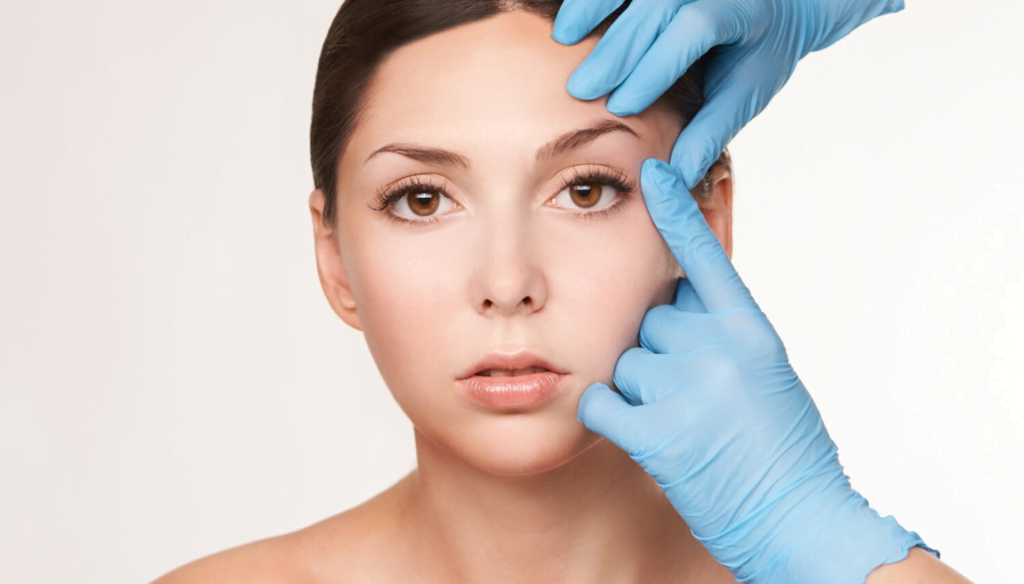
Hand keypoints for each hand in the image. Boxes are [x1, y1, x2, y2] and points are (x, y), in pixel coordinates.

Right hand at [552, 0, 903, 188]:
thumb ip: (711, 132)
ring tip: (564, 40)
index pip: (696, 27)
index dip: (657, 65)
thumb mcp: (745, 95)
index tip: (623, 105)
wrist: (782, 6)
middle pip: (658, 4)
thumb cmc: (760, 53)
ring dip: (594, 6)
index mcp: (745, 11)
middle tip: (582, 89)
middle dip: (616, 48)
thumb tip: (673, 177)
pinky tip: (569, 22)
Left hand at [577, 159, 932, 582]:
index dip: (676, 212)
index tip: (655, 171)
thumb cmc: (785, 449)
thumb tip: (681, 292)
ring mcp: (685, 389)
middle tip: (692, 395)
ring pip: (624, 361)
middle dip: (658, 351)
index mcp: (749, 329)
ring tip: (683, 424)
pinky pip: (600, 400)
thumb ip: (724, 328)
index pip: (705, 254)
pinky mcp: (655, 433)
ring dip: (640, 391)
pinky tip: (642, 434)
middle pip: (648, 319)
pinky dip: (609, 416)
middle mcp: (717, 348)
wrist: (799, 519)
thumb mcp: (767, 371)